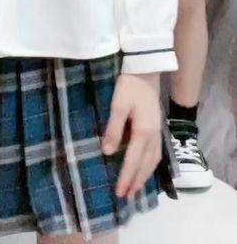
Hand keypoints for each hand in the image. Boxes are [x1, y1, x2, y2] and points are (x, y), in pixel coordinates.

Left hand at [102, 73, 160, 198]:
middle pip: (145, 165)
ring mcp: (158, 131)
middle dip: (136, 181)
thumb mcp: (117, 105)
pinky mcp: (158, 126)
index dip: (126, 178)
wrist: (145, 69)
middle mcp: (154, 135)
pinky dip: (151, 165)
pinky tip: (146, 168)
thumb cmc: (128, 86)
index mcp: (143, 132)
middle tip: (126, 196)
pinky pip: (157, 153)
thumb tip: (108, 153)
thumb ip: (113, 129)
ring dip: (145, 176)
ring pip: (153, 160)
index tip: (119, 193)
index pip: (133, 161)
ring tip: (136, 187)